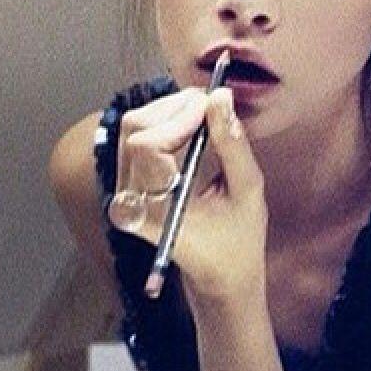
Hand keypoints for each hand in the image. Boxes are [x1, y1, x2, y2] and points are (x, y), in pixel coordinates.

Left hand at [110, 87, 266, 302]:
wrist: (218, 274)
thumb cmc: (237, 243)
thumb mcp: (247, 193)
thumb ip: (232, 145)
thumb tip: (220, 96)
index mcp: (154, 210)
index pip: (145, 145)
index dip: (178, 117)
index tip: (211, 108)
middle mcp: (128, 200)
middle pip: (135, 128)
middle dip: (175, 107)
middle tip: (213, 106)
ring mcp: (123, 191)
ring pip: (134, 126)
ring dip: (171, 111)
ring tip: (206, 117)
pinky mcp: (126, 182)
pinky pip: (137, 136)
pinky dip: (165, 122)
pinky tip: (191, 128)